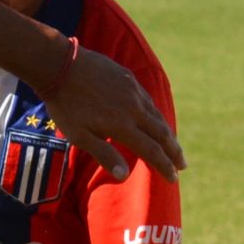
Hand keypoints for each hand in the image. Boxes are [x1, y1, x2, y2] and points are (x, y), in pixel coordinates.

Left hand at [44, 47, 183, 182]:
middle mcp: (134, 108)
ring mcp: (133, 91)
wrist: (61, 66)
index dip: (164, 166)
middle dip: (174, 151)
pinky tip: (155, 119)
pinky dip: (156, 115)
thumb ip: (104, 154)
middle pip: (162, 133)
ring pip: (157, 116)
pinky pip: (149, 100)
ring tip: (173, 146)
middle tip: (182, 165)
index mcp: (123, 126)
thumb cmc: (66, 106)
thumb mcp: (79, 136)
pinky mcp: (129, 78)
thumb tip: (124, 176)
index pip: (151, 150)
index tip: (173, 178)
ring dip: (168, 133)